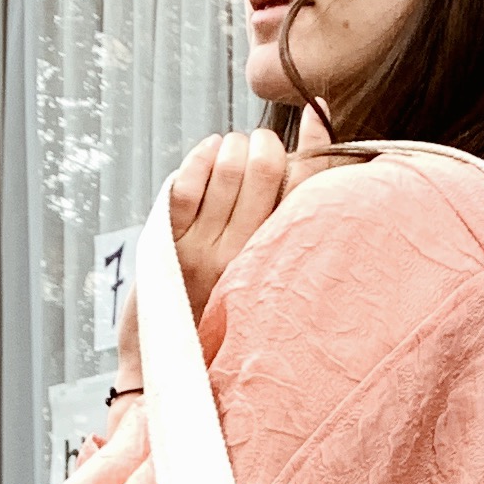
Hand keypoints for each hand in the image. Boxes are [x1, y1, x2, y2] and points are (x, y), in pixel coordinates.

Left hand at [110, 112, 332, 394]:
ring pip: (229, 166)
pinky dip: (199, 157)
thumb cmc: (222, 315)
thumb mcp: (267, 276)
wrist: (165, 365)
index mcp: (282, 266)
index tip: (316, 118)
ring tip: (229, 156)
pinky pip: (188, 182)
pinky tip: (207, 157)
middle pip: (268, 166)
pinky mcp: (169, 244)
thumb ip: (290, 222)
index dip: (318, 146)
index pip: (311, 193)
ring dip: (230, 146)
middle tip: (258, 152)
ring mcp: (206, 250)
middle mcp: (248, 257)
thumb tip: (319, 157)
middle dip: (263, 143)